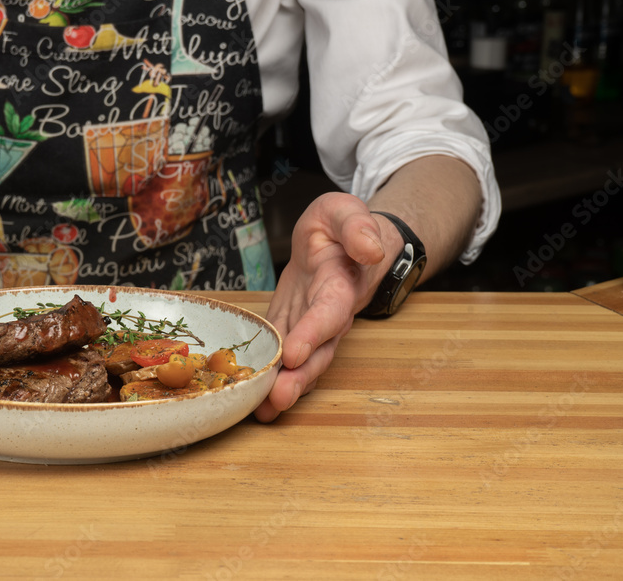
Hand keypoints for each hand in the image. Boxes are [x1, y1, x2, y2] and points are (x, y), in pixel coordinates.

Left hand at [256, 192, 396, 421]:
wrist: (338, 243)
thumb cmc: (340, 228)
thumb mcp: (345, 211)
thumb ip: (357, 226)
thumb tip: (369, 248)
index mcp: (340, 284)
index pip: (329, 312)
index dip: (314, 333)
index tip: (296, 353)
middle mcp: (329, 315)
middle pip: (319, 352)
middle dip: (299, 377)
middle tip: (277, 398)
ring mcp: (311, 327)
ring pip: (303, 363)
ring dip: (284, 386)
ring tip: (262, 411)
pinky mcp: (291, 330)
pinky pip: (284, 358)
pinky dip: (270, 379)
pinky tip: (253, 403)